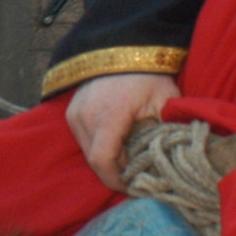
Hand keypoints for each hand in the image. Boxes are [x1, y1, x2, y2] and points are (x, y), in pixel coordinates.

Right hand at [67, 71, 175, 191]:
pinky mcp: (71, 112)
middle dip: (115, 172)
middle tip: (137, 174)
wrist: (125, 47)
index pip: (102, 162)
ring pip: (88, 152)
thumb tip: (163, 165)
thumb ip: (162, 134)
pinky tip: (117, 142)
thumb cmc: (148, 75)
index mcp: (108, 115)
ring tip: (129, 157)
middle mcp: (85, 116)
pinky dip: (99, 146)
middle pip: (95, 160)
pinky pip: (84, 139)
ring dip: (107, 160)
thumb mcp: (164, 103)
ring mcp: (75, 113)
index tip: (133, 187)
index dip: (116, 180)